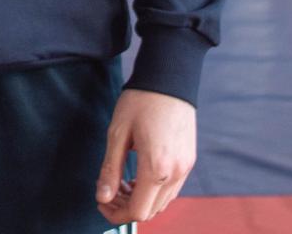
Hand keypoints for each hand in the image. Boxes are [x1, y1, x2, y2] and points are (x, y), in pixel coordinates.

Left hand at [95, 88, 195, 223]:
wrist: (169, 77)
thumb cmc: (140, 101)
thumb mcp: (118, 133)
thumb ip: (110, 169)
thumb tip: (102, 198)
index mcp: (156, 168)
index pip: (137, 212)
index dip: (115, 214)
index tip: (101, 201)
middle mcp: (175, 174)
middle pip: (150, 211)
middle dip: (126, 207)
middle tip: (109, 190)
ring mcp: (185, 168)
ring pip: (162, 202)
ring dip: (141, 200)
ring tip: (123, 181)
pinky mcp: (189, 160)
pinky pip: (172, 188)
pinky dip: (155, 190)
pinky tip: (140, 174)